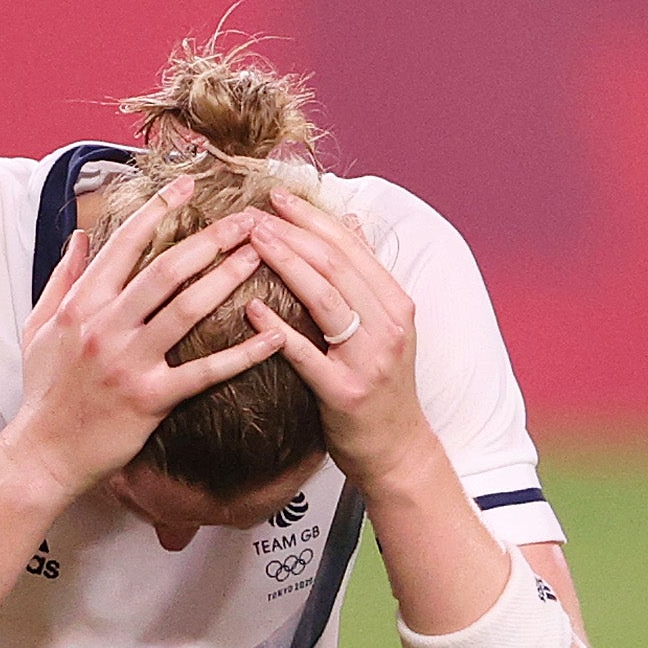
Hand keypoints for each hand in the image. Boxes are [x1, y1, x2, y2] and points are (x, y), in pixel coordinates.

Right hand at [5, 175, 285, 497]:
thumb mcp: (38, 326)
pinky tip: (273, 335)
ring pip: (188, 308)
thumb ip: (62, 278)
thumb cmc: (43, 391)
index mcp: (82, 304)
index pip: (125, 244)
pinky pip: (205, 371)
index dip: (159, 209)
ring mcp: (130, 362)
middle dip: (211, 238)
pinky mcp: (151, 399)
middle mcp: (106, 326)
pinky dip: (242, 353)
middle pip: (167, 269)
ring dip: (228, 277)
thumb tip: (78, 236)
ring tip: (262, 255)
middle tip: (248, 219)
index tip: (188, 186)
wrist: (43, 453)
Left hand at [244, 190, 433, 487]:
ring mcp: (369, 359)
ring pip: (326, 298)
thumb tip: (350, 220)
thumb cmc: (382, 387)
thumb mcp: (385, 326)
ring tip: (251, 242)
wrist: (396, 450)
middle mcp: (389, 326)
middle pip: (336, 265)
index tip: (278, 197)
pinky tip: (251, 307)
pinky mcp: (346, 393)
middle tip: (254, 214)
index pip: (352, 247)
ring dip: (286, 264)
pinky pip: (306, 354)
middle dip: (293, 233)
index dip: (313, 218)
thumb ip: (366, 275)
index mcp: (396, 304)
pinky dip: (278, 328)